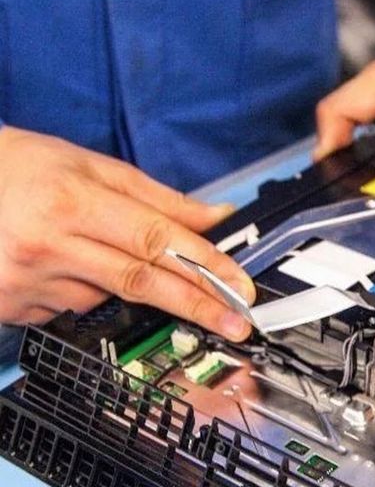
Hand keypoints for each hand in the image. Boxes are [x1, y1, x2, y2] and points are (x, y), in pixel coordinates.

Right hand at [0, 126, 253, 339]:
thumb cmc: (11, 167)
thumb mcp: (83, 164)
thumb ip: (154, 196)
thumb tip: (213, 217)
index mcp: (69, 201)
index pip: (156, 240)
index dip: (205, 267)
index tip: (239, 287)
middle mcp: (49, 245)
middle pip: (143, 283)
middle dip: (198, 306)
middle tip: (236, 323)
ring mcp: (29, 283)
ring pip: (108, 298)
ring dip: (124, 285)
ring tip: (90, 248)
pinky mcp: (16, 307)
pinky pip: (73, 308)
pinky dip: (85, 291)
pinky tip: (62, 265)